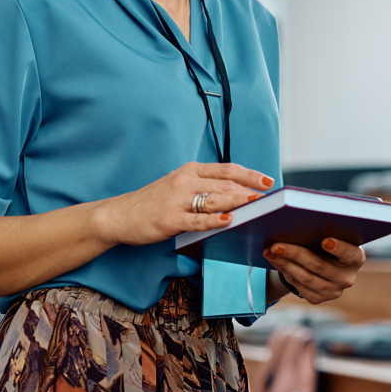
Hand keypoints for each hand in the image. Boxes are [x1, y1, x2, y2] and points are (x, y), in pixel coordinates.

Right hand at [94, 162, 273, 247]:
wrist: (120, 214)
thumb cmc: (154, 201)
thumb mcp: (179, 185)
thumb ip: (204, 186)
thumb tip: (237, 193)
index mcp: (190, 170)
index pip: (226, 169)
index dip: (249, 174)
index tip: (268, 181)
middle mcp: (185, 180)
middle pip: (225, 184)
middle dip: (250, 191)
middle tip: (270, 199)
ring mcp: (177, 200)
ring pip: (215, 200)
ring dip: (238, 203)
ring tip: (257, 207)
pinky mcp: (170, 219)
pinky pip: (197, 220)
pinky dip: (215, 221)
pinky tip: (229, 221)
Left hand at [264, 237, 364, 304]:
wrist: (324, 261)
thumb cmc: (326, 240)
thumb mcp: (331, 234)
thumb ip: (323, 230)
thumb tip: (298, 223)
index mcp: (356, 258)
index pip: (351, 254)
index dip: (340, 247)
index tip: (325, 240)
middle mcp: (347, 277)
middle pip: (319, 266)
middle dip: (295, 254)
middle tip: (276, 245)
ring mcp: (333, 291)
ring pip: (305, 277)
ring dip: (284, 263)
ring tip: (269, 251)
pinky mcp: (317, 298)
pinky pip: (298, 285)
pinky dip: (285, 271)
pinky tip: (275, 260)